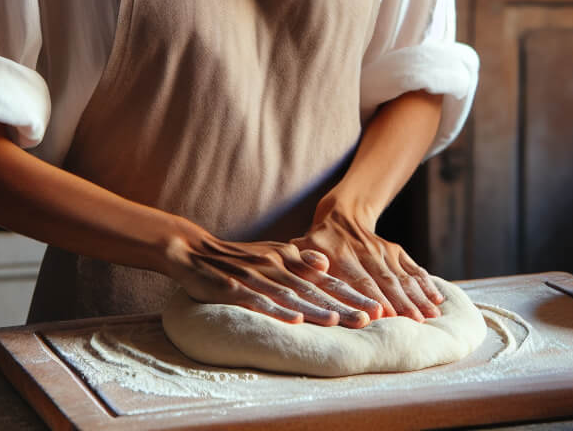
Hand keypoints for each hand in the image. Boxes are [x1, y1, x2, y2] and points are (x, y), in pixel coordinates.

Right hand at [165, 229, 384, 327]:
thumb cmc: (238, 257)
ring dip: (317, 308)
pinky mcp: (236, 288)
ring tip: (340, 320)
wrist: (195, 251)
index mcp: (289, 257)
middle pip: (317, 288)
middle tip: (372, 317)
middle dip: (344, 303)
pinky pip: (260, 301)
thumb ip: (299, 259)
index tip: (377, 307)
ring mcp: (257, 276)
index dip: (352, 293)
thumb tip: (326, 265)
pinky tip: (294, 319)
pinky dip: (278, 310)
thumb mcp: (272, 253)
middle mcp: (278, 264)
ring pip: (293, 295)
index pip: (327, 279)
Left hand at [292, 197, 444, 321]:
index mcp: (342, 255)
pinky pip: (414, 268)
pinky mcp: (396, 252)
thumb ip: (306, 259)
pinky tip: (437, 300)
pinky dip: (426, 283)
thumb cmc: (317, 241)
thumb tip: (315, 264)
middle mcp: (367, 253)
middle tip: (416, 323)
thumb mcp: (303, 246)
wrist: (342, 214)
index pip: (359, 279)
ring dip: (418, 296)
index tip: (384, 314)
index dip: (371, 297)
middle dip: (402, 302)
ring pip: (403, 276)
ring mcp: (384, 252)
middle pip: (386, 280)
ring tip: (431, 317)